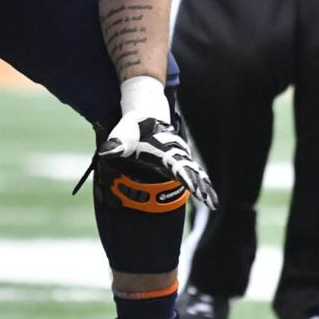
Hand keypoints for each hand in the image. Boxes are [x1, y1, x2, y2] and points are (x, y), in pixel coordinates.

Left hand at [96, 114, 218, 209]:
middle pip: (190, 171)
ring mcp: (179, 158)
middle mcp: (176, 154)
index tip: (194, 187)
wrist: (146, 115)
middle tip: (209, 201)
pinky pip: (193, 173)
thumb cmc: (135, 127)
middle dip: (200, 185)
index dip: (185, 176)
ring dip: (204, 186)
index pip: (177, 165)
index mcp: (164, 150)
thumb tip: (106, 152)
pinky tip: (209, 196)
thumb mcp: (124, 134)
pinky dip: (201, 183)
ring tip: (213, 203)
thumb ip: (117, 144)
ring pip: (195, 173)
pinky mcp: (179, 161)